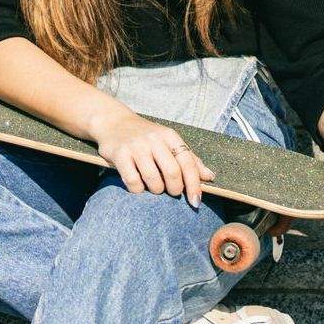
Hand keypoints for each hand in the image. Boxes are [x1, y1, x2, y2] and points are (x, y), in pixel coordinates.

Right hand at [89, 104, 215, 207]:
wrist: (113, 122)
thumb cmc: (146, 137)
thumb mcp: (169, 142)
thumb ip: (189, 159)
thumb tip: (209, 177)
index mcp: (169, 136)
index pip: (188, 163)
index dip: (194, 185)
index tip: (195, 201)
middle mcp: (154, 140)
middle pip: (172, 173)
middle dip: (175, 189)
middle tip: (172, 192)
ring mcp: (136, 147)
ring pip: (153, 180)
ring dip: (156, 190)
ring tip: (154, 187)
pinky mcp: (120, 155)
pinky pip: (133, 182)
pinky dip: (138, 190)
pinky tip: (139, 185)